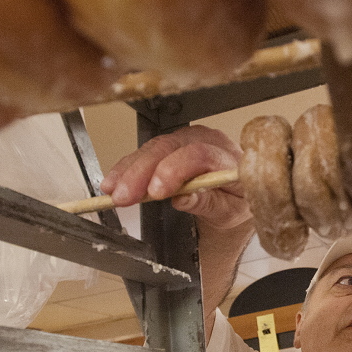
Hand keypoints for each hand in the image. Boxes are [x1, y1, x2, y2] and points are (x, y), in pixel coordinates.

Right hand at [99, 125, 250, 230]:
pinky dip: (128, 167)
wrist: (237, 196)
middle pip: (170, 149)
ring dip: (130, 170)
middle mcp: (209, 141)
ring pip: (154, 148)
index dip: (174, 170)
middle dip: (142, 172)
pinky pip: (147, 151)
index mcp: (229, 158)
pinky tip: (114, 181)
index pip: (199, 155)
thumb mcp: (229, 211)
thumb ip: (208, 203)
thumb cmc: (237, 202)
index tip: (156, 191)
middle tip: (125, 195)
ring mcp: (189, 139)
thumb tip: (182, 198)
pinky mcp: (173, 144)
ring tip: (114, 191)